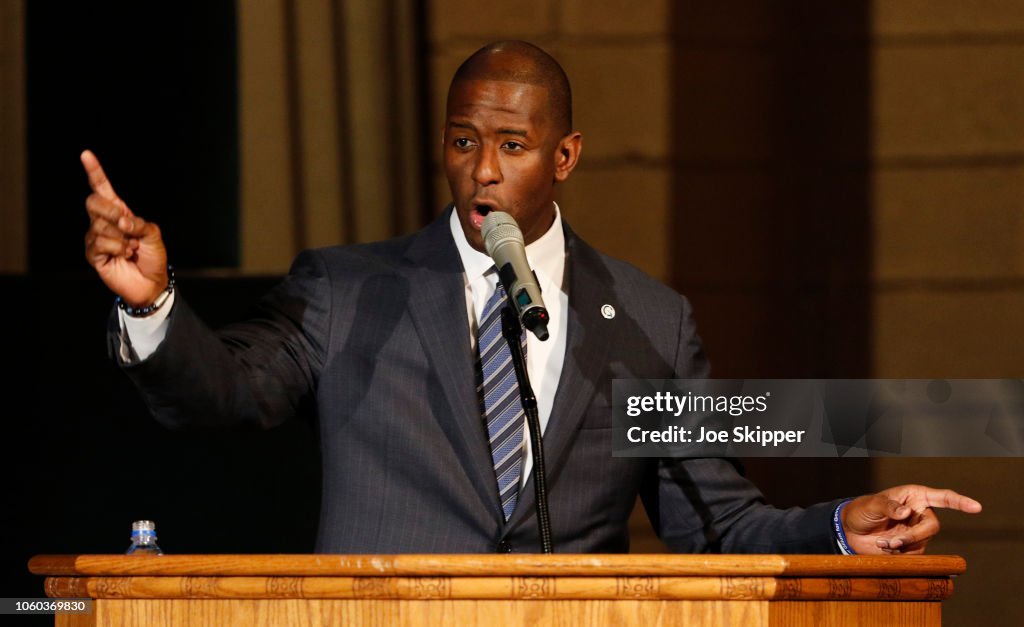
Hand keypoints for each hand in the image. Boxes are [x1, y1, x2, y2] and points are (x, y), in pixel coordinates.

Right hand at [82, 150, 167, 306]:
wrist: (152, 282)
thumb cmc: (153, 256)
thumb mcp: (153, 234)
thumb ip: (139, 223)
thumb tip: (121, 221)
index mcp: (119, 211)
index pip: (102, 188)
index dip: (95, 172)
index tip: (86, 154)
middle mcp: (104, 222)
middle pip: (94, 203)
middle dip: (111, 211)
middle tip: (127, 226)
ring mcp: (96, 237)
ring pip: (100, 226)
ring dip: (122, 238)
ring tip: (131, 248)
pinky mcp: (93, 254)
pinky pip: (100, 243)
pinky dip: (118, 249)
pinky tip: (124, 255)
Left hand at [841, 484, 981, 554]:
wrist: (850, 530)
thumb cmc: (862, 510)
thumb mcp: (872, 504)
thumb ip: (889, 506)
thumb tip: (907, 511)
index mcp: (915, 496)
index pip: (942, 497)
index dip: (960, 502)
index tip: (976, 507)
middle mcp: (920, 513)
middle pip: (932, 527)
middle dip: (914, 536)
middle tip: (893, 541)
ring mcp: (917, 531)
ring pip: (923, 542)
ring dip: (902, 545)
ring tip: (882, 542)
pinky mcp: (912, 547)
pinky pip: (915, 554)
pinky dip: (900, 553)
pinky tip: (884, 547)